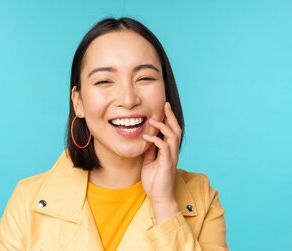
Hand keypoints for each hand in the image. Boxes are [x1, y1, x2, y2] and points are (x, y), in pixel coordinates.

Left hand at [141, 102, 181, 223]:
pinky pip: (164, 148)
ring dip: (163, 127)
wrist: (159, 197)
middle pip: (176, 130)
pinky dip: (155, 140)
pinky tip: (146, 137)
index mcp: (168, 151)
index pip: (171, 131)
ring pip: (173, 136)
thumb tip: (146, 139)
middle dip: (171, 117)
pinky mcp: (167, 164)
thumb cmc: (154, 180)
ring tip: (152, 120)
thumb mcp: (149, 161)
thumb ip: (150, 150)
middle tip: (165, 105)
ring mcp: (171, 157)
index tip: (164, 108)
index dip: (169, 119)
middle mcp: (172, 152)